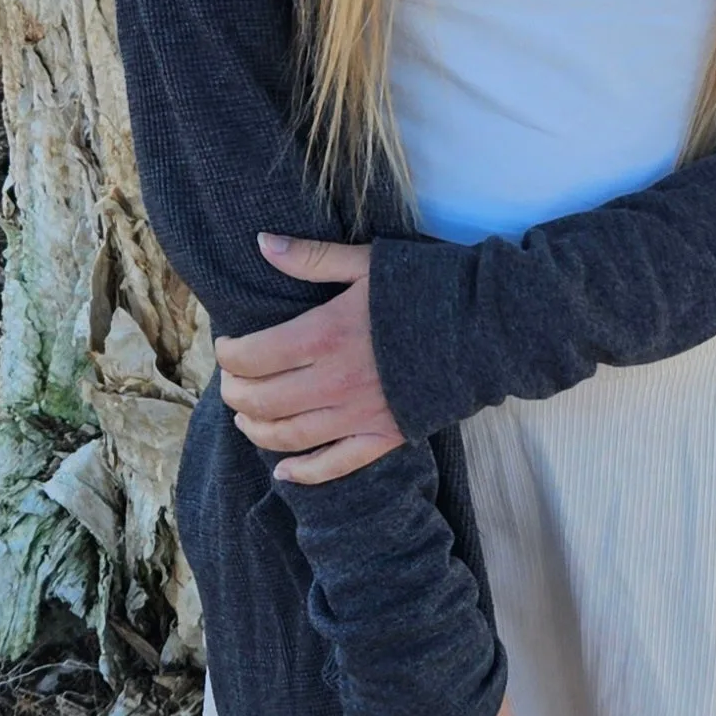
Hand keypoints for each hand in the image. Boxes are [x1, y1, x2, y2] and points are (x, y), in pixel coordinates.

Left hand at [213, 235, 403, 482]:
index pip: (253, 356)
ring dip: (258, 430)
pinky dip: (304, 473)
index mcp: (324, 335)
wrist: (487, 325)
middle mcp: (334, 382)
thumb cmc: (427, 286)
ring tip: (246, 418)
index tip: (227, 347)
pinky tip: (284, 473)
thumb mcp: (366, 262)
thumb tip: (263, 242)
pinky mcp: (385, 437)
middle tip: (231, 382)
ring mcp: (359, 416)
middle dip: (235, 393)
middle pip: (262, 400)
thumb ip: (312, 258)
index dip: (229, 354)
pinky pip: (335, 465)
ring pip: (288, 436)